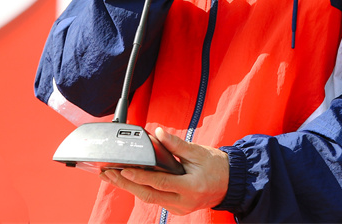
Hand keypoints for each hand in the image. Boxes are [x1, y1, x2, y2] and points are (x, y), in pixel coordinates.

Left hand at [99, 128, 229, 215]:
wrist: (231, 183)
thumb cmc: (216, 166)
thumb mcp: (198, 152)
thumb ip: (176, 145)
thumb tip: (158, 132)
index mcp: (190, 188)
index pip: (160, 183)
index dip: (141, 177)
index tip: (124, 170)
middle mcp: (184, 202)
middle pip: (149, 195)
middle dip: (127, 185)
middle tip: (109, 174)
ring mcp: (180, 208)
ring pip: (150, 199)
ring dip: (131, 188)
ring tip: (114, 177)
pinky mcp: (178, 208)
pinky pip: (157, 199)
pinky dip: (142, 189)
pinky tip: (130, 181)